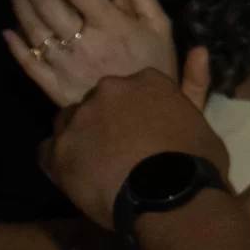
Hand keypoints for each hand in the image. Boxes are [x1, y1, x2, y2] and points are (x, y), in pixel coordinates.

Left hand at [6, 0, 178, 109]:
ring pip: (35, 31)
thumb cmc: (157, 69)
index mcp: (112, 26)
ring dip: (21, 6)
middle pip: (49, 5)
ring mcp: (66, 67)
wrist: (148, 122)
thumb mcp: (162, 28)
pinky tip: (7, 32)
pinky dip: (15, 47)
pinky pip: (29, 64)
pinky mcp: (56, 89)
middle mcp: (85, 44)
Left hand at [39, 53, 222, 230]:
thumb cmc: (196, 162)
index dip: (137, 112)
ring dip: (80, 139)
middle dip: (106, 122)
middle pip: (98, 102)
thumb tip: (198, 49)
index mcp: (145, 81)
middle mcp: (107, 90)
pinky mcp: (58, 150)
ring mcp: (79, 119)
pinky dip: (60, 163)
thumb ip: (193, 86)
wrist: (172, 200)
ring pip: (70, 123)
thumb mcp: (201, 120)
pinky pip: (48, 152)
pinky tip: (80, 180)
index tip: (145, 133)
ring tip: (98, 168)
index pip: (134, 89)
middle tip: (122, 152)